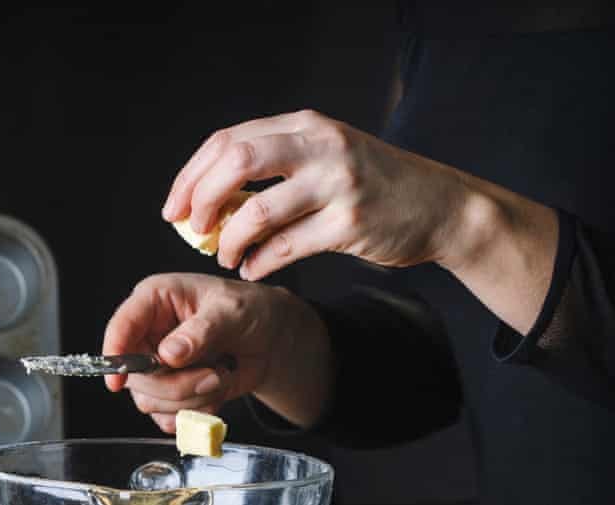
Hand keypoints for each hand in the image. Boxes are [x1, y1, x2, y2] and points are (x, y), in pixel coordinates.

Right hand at [102, 273, 331, 432]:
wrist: (269, 340)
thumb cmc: (249, 310)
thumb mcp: (231, 311)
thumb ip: (202, 331)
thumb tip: (169, 354)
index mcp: (154, 301)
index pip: (122, 327)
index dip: (115, 354)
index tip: (119, 380)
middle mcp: (148, 335)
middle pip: (137, 375)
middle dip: (177, 385)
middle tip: (214, 374)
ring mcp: (156, 368)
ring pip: (151, 401)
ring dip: (192, 399)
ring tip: (220, 376)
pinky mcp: (168, 393)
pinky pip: (167, 418)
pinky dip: (195, 414)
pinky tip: (215, 392)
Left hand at [162, 109, 475, 280]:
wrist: (442, 206)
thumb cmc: (374, 185)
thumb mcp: (324, 156)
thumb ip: (274, 167)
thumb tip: (208, 201)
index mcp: (305, 125)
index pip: (227, 141)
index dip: (190, 177)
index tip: (173, 208)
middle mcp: (320, 146)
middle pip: (235, 163)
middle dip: (201, 201)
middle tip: (192, 230)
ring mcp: (337, 184)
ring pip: (257, 212)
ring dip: (230, 241)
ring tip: (227, 256)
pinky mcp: (350, 223)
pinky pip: (286, 248)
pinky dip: (261, 263)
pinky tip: (255, 270)